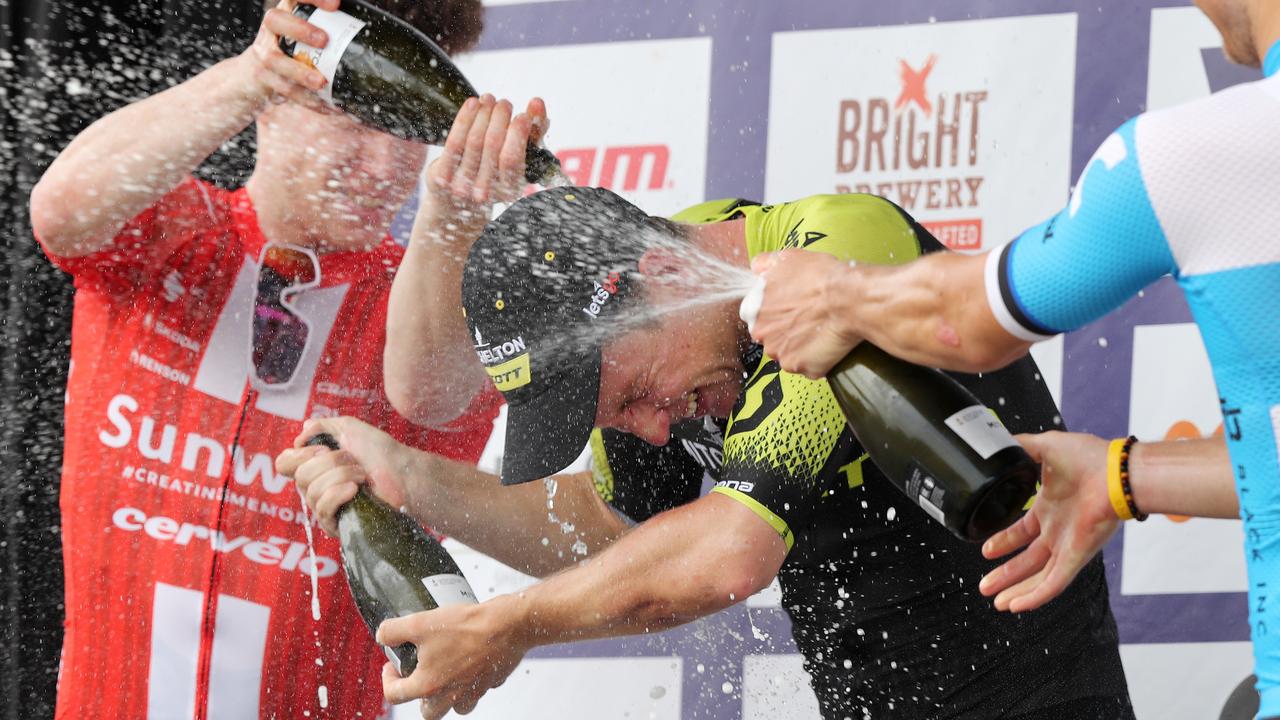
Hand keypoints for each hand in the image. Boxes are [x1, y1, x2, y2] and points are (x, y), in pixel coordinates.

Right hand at [237, 0, 339, 112]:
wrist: (253, 75)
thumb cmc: (291, 51)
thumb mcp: (305, 36)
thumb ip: (328, 32)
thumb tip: (370, 33)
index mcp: (286, 12)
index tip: (335, 4)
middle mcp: (270, 29)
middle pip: (276, 20)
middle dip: (300, 30)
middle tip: (324, 41)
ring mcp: (262, 52)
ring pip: (275, 59)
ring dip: (299, 72)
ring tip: (321, 83)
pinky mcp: (262, 77)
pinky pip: (283, 89)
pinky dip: (306, 99)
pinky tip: (326, 106)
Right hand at [274, 416, 413, 535]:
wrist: (403, 473)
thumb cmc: (380, 452)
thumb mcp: (348, 428)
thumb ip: (321, 427)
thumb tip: (301, 434)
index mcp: (314, 465)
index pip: (284, 464)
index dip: (297, 456)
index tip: (321, 449)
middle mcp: (315, 487)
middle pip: (301, 476)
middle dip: (330, 463)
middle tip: (353, 460)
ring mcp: (324, 507)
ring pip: (313, 491)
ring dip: (341, 476)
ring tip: (362, 475)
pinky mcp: (336, 525)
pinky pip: (323, 509)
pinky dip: (339, 494)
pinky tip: (355, 489)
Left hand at [376, 597, 529, 718]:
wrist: (508, 625)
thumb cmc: (469, 626)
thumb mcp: (421, 622)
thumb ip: (394, 630)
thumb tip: (383, 635)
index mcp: (429, 685)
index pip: (395, 696)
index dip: (387, 679)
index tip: (391, 665)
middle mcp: (451, 695)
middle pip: (428, 713)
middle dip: (419, 696)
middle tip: (419, 674)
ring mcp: (473, 691)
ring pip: (456, 707)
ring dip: (447, 695)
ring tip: (445, 671)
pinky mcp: (491, 681)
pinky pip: (478, 690)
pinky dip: (471, 681)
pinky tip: (470, 660)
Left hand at [424, 95, 549, 221]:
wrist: (457, 201)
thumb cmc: (495, 171)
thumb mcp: (518, 157)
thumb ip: (533, 132)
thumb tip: (537, 103)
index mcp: (509, 190)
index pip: (512, 158)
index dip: (518, 132)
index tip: (523, 115)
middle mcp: (485, 193)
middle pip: (492, 144)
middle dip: (500, 116)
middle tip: (505, 104)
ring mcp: (461, 186)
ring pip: (474, 140)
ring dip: (484, 113)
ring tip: (490, 99)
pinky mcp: (442, 177)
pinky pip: (454, 142)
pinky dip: (465, 118)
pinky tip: (473, 104)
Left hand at [746, 250, 861, 377]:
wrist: (848, 298)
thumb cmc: (821, 277)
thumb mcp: (788, 258)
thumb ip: (764, 264)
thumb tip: (757, 269)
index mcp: (754, 308)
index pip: (757, 315)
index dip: (776, 311)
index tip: (792, 308)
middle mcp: (761, 333)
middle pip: (770, 335)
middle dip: (785, 329)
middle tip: (808, 318)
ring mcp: (779, 352)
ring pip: (786, 352)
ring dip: (799, 344)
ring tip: (819, 330)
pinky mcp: (798, 366)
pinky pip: (804, 365)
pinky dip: (814, 357)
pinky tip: (826, 342)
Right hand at [978, 431, 1119, 611]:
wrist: (1116, 472)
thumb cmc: (1090, 458)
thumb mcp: (1045, 447)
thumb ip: (1022, 446)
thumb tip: (1001, 441)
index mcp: (1049, 509)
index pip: (1022, 533)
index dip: (1003, 542)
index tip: (985, 550)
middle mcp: (1058, 531)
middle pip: (1027, 561)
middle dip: (1005, 574)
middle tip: (985, 586)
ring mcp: (1068, 546)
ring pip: (1038, 576)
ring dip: (1016, 590)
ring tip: (995, 601)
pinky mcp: (1077, 556)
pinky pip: (1055, 583)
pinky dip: (1036, 596)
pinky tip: (1017, 606)